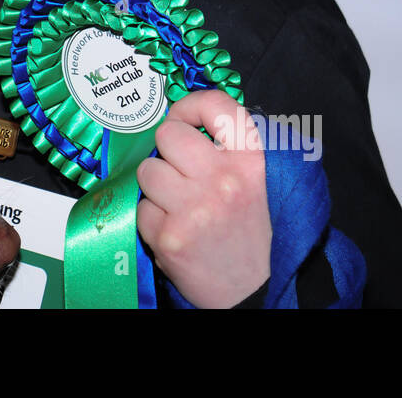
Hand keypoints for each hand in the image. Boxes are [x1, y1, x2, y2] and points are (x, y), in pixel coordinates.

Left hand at [135, 90, 270, 307]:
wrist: (258, 295)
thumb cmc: (256, 237)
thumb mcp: (260, 184)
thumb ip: (231, 151)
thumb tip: (188, 123)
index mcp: (252, 162)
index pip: (216, 106)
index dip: (190, 106)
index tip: (182, 119)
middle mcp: (223, 180)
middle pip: (168, 135)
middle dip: (168, 152)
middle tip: (180, 173)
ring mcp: (194, 208)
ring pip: (148, 170)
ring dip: (157, 187)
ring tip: (180, 206)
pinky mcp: (169, 237)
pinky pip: (141, 209)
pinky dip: (152, 220)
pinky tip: (176, 231)